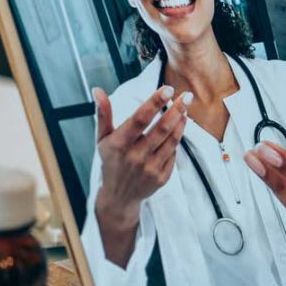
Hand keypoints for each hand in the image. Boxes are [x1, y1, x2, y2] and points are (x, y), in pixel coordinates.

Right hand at [92, 85, 189, 266]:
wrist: (118, 197)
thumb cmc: (111, 161)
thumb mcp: (102, 139)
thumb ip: (103, 114)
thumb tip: (98, 90)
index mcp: (119, 144)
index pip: (139, 119)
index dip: (154, 103)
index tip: (167, 88)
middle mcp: (135, 157)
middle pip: (161, 129)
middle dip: (176, 109)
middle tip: (187, 95)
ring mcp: (149, 168)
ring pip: (171, 140)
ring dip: (181, 122)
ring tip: (185, 108)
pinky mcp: (161, 178)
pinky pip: (173, 153)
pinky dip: (177, 138)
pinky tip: (179, 127)